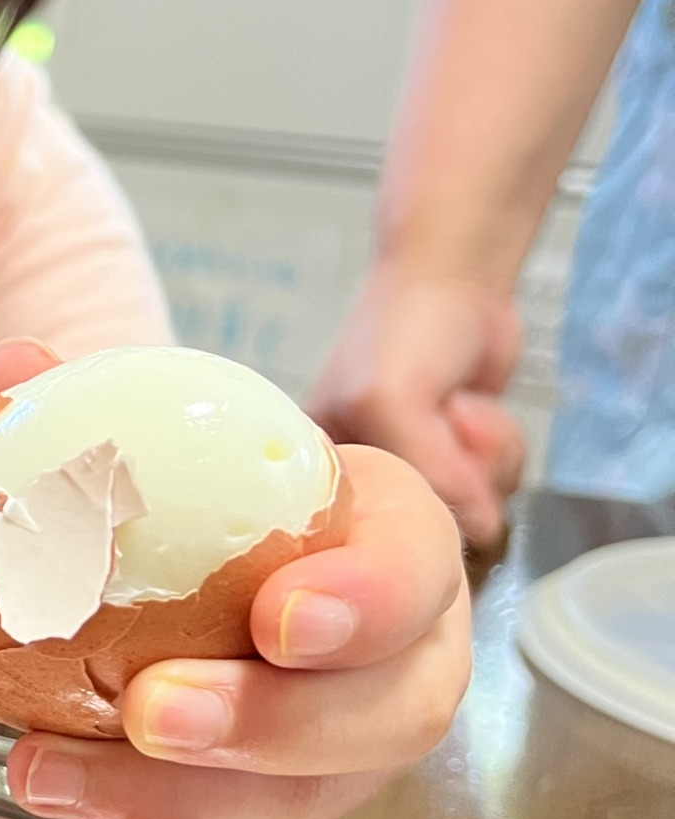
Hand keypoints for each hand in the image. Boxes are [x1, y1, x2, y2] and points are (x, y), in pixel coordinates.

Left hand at [0, 341, 470, 818]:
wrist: (232, 563)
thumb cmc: (219, 496)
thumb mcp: (179, 434)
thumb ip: (101, 400)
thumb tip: (14, 367)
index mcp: (401, 540)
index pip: (414, 569)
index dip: (362, 603)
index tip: (277, 616)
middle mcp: (407, 657)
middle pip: (379, 714)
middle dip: (266, 722)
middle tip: (152, 707)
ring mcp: (357, 747)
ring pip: (309, 796)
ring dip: (185, 798)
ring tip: (55, 774)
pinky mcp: (294, 807)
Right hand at [309, 266, 524, 548]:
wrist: (458, 279)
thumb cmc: (404, 328)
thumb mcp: (391, 401)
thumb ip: (428, 473)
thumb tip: (482, 528)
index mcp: (317, 473)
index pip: (357, 539)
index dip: (396, 519)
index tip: (414, 466)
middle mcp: (363, 486)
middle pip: (422, 534)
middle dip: (452, 474)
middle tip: (442, 419)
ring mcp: (416, 478)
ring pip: (468, 517)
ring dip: (483, 459)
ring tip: (458, 408)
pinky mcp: (459, 469)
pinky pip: (495, 495)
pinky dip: (501, 453)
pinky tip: (475, 410)